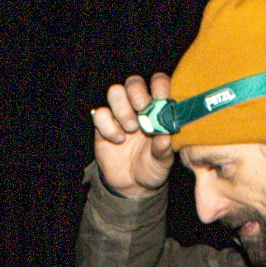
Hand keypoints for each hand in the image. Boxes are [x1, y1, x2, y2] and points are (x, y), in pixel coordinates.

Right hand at [88, 71, 177, 198]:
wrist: (131, 184)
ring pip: (115, 92)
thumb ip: (164, 149)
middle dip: (137, 92)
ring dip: (122, 108)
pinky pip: (100, 114)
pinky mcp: (102, 125)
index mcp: (158, 109)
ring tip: (130, 128)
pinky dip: (108, 126)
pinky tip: (118, 140)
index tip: (161, 99)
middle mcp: (138, 107)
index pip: (158, 83)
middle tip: (141, 108)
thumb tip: (165, 137)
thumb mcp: (163, 161)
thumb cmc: (152, 166)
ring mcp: (119, 114)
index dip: (159, 86)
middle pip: (133, 83)